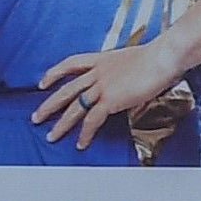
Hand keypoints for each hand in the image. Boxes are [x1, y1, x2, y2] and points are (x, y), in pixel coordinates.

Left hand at [30, 33, 188, 150]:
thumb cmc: (159, 56)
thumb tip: (131, 79)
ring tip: (51, 136)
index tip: (43, 82)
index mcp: (103, 59)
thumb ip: (126, 70)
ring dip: (61, 123)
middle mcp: (98, 72)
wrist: (163, 57)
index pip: (71, 64)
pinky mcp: (110, 99)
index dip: (54, 73)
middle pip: (66, 89)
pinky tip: (80, 144)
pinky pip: (92, 120)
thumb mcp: (136, 59)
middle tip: (36, 117)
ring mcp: (102, 86)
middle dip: (49, 105)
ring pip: (74, 107)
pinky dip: (85, 133)